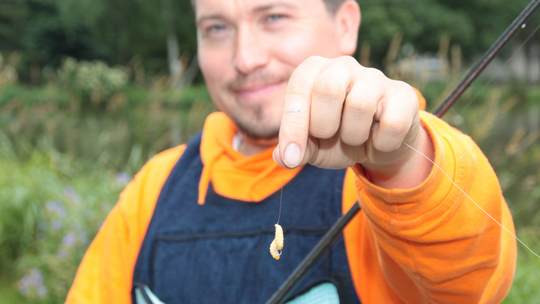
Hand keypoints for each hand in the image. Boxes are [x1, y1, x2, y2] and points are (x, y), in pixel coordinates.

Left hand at [273, 56, 428, 182]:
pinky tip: (379, 140)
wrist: (377, 145)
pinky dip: (381, 143)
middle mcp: (343, 66)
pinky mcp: (403, 94)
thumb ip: (293, 150)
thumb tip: (283, 157)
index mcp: (314, 71)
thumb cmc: (337, 138)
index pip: (298, 89)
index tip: (293, 157)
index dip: (293, 126)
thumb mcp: (311, 146)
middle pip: (328, 88)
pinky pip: (392, 122)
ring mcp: (376, 77)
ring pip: (360, 104)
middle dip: (324, 124)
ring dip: (353, 136)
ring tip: (354, 137)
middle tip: (329, 135)